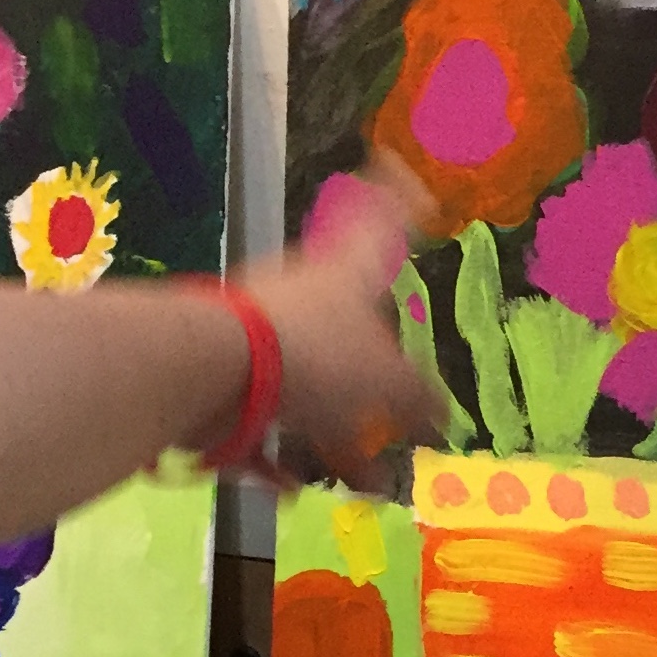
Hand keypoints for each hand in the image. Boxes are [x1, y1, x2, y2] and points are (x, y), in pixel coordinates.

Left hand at [232, 171, 443, 493]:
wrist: (214, 370)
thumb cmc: (317, 356)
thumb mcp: (391, 384)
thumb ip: (421, 402)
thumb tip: (442, 418)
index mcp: (350, 276)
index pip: (381, 223)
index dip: (395, 199)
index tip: (397, 167)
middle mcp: (304, 295)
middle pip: (347, 330)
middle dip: (375, 388)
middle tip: (401, 424)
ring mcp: (261, 334)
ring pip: (307, 386)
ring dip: (333, 438)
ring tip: (359, 483)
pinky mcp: (225, 376)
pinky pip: (262, 419)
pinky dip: (277, 456)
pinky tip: (290, 490)